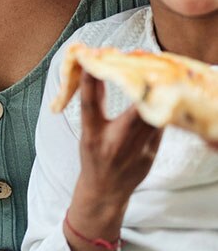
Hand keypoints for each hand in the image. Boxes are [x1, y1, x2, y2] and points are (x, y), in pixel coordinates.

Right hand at [65, 74, 161, 250]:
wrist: (106, 190)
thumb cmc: (94, 157)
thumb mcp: (87, 131)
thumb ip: (95, 105)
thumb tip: (99, 73)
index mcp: (91, 136)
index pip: (90, 104)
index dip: (91, 81)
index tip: (92, 60)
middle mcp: (113, 143)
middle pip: (130, 109)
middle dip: (139, 86)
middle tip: (141, 64)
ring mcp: (135, 150)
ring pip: (150, 117)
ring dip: (153, 96)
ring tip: (155, 76)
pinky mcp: (151, 153)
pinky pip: (159, 127)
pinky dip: (160, 112)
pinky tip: (164, 99)